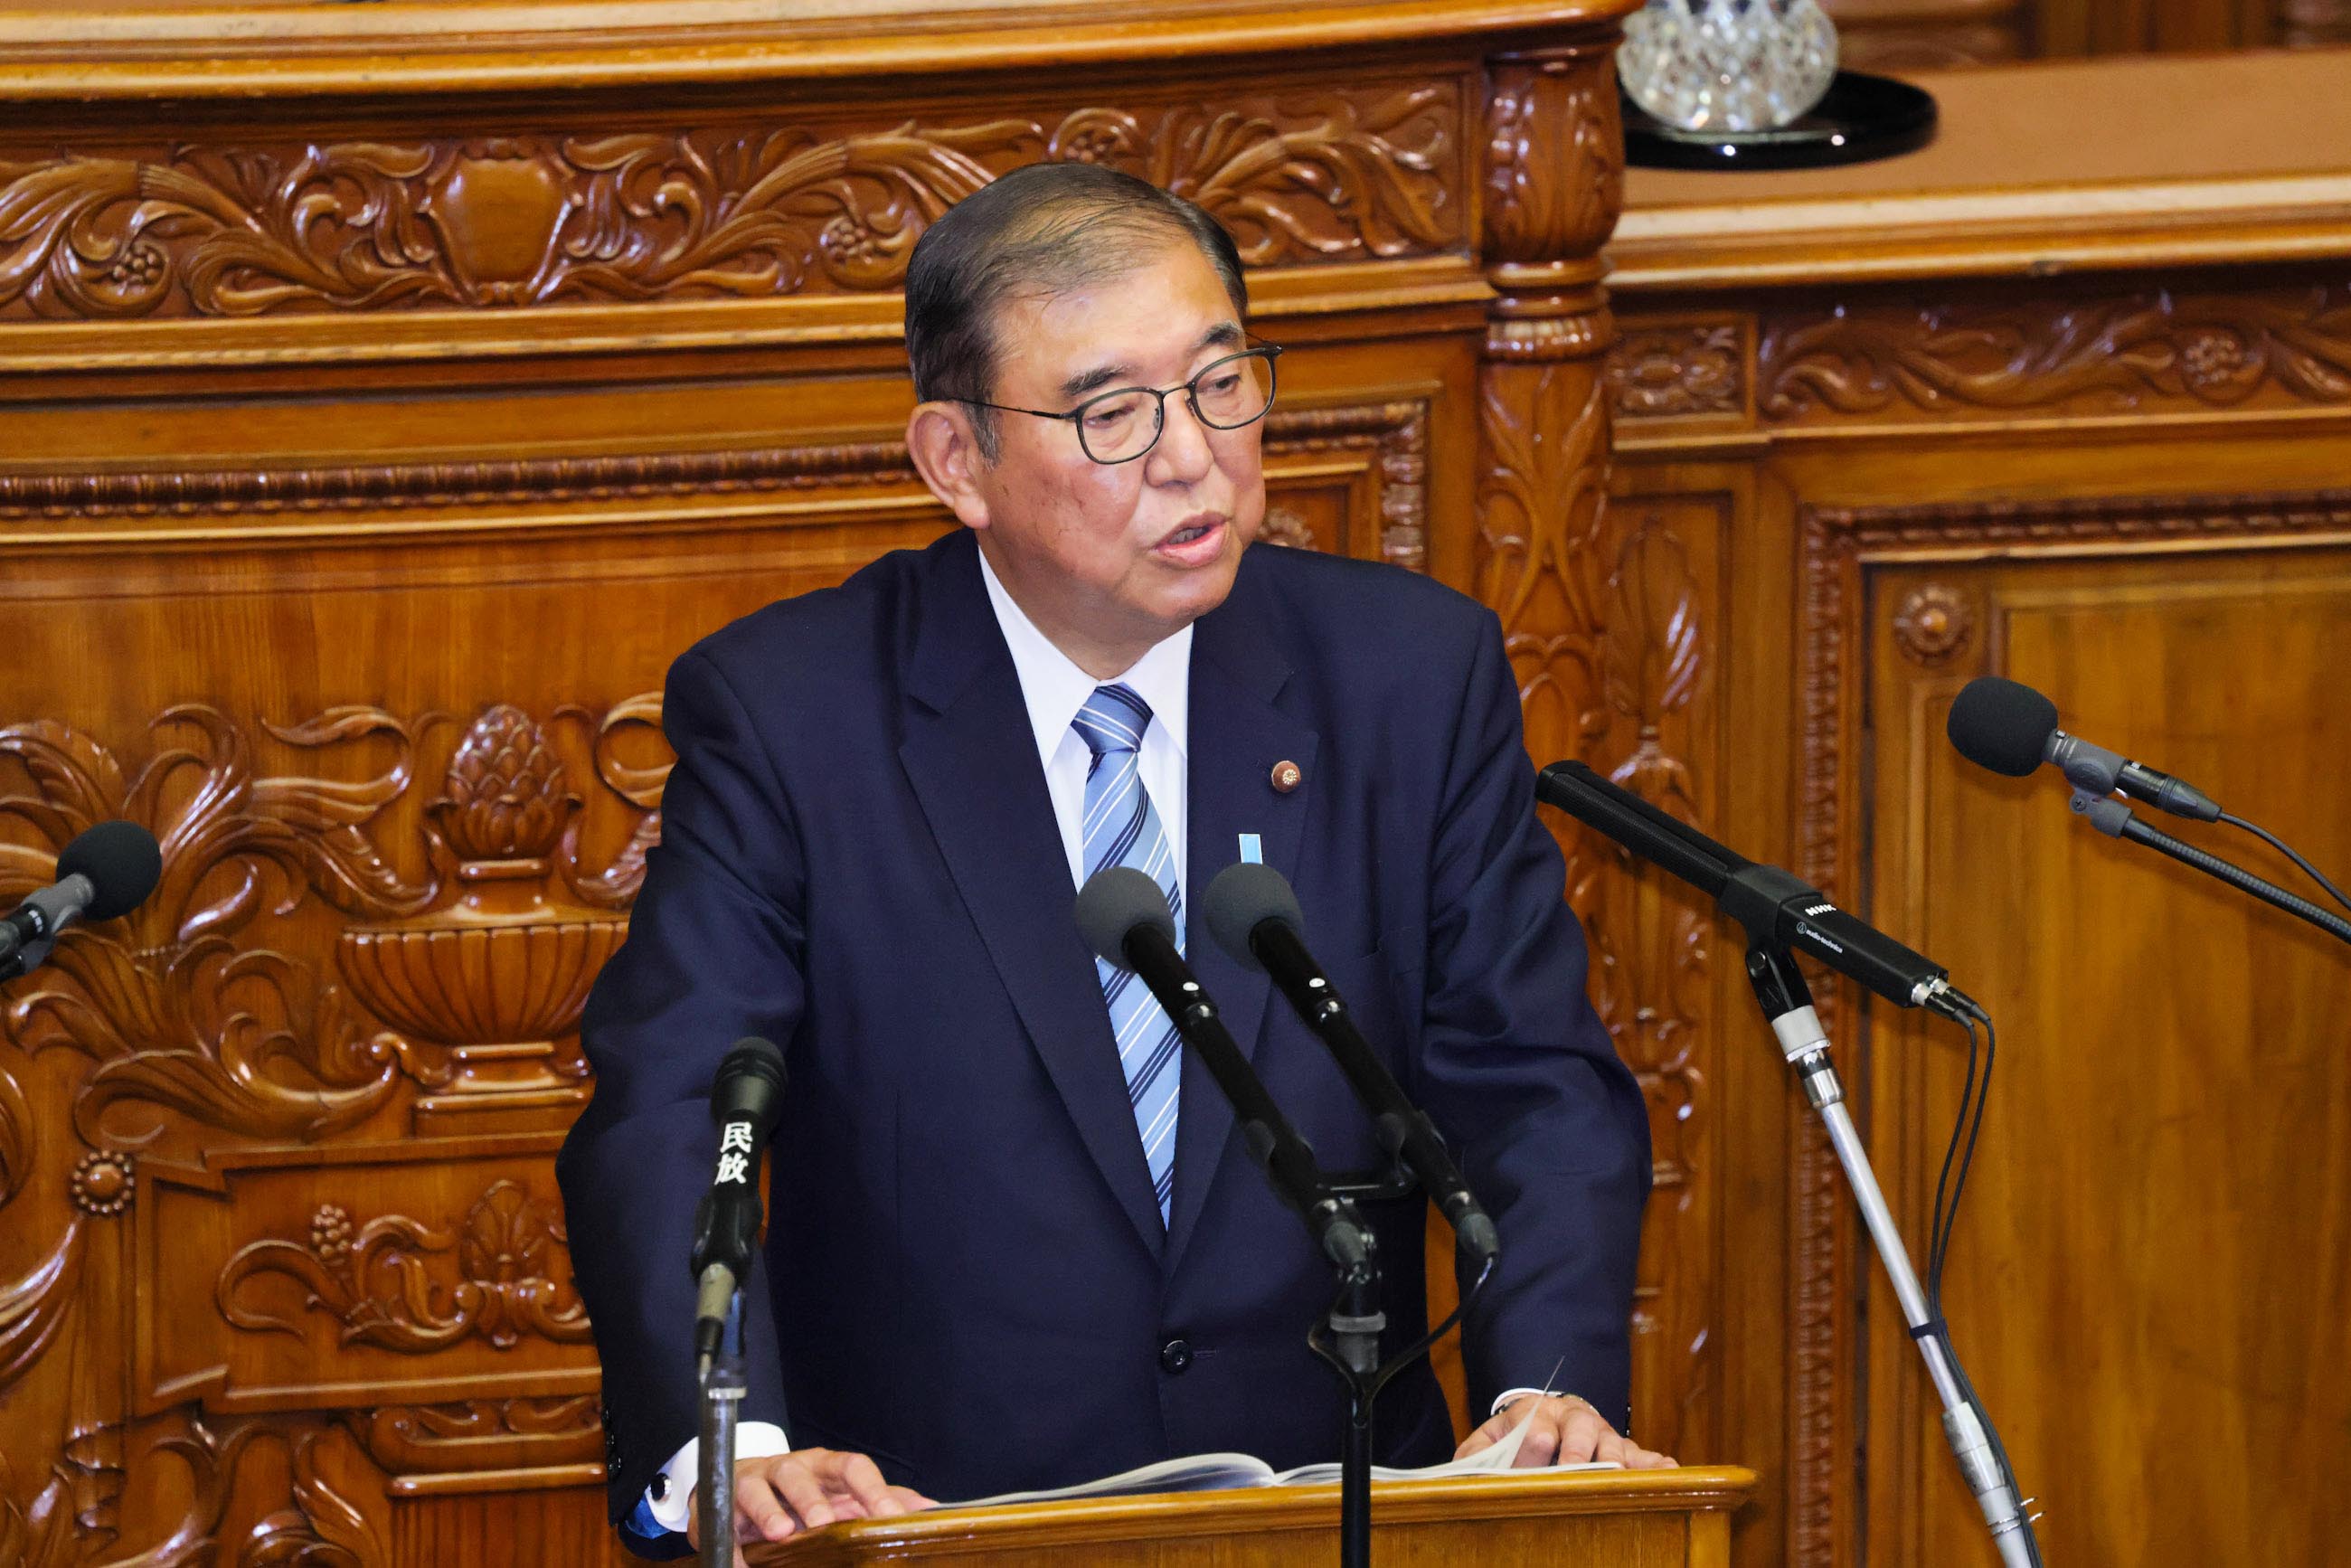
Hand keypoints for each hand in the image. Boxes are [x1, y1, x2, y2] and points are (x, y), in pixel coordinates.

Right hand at [685, 1448, 933, 1562]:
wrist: (738, 1485)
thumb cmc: (800, 1492)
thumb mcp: (839, 1493)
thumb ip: (881, 1499)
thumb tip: (931, 1509)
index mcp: (825, 1467)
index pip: (853, 1468)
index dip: (872, 1489)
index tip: (890, 1515)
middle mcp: (791, 1468)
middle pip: (804, 1474)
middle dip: (813, 1498)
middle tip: (826, 1524)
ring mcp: (756, 1481)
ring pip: (763, 1488)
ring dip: (771, 1510)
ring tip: (782, 1532)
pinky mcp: (725, 1500)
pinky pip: (727, 1519)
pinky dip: (734, 1542)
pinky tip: (742, 1560)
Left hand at [1454, 1394, 1675, 1469]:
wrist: (1537, 1424)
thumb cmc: (1509, 1441)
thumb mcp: (1485, 1445)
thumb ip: (1478, 1454)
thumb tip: (1484, 1469)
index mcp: (1532, 1412)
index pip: (1533, 1419)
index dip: (1534, 1435)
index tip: (1540, 1444)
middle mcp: (1570, 1417)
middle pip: (1579, 1426)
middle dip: (1578, 1447)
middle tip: (1578, 1466)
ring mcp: (1599, 1433)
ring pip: (1613, 1441)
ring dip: (1619, 1458)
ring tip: (1628, 1473)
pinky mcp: (1621, 1451)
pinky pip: (1641, 1455)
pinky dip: (1654, 1463)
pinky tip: (1669, 1471)